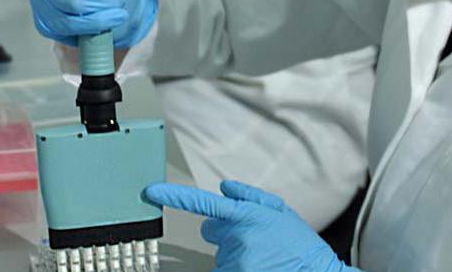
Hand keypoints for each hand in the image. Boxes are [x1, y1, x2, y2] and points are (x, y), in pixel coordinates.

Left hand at [145, 181, 356, 271]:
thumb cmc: (301, 245)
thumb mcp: (280, 211)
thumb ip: (251, 197)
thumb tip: (226, 188)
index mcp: (246, 214)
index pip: (202, 202)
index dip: (173, 197)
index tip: (151, 193)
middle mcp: (237, 236)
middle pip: (212, 231)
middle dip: (225, 233)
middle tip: (252, 241)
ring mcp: (236, 260)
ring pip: (221, 255)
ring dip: (234, 255)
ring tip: (262, 258)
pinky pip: (224, 270)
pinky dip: (238, 268)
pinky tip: (259, 267)